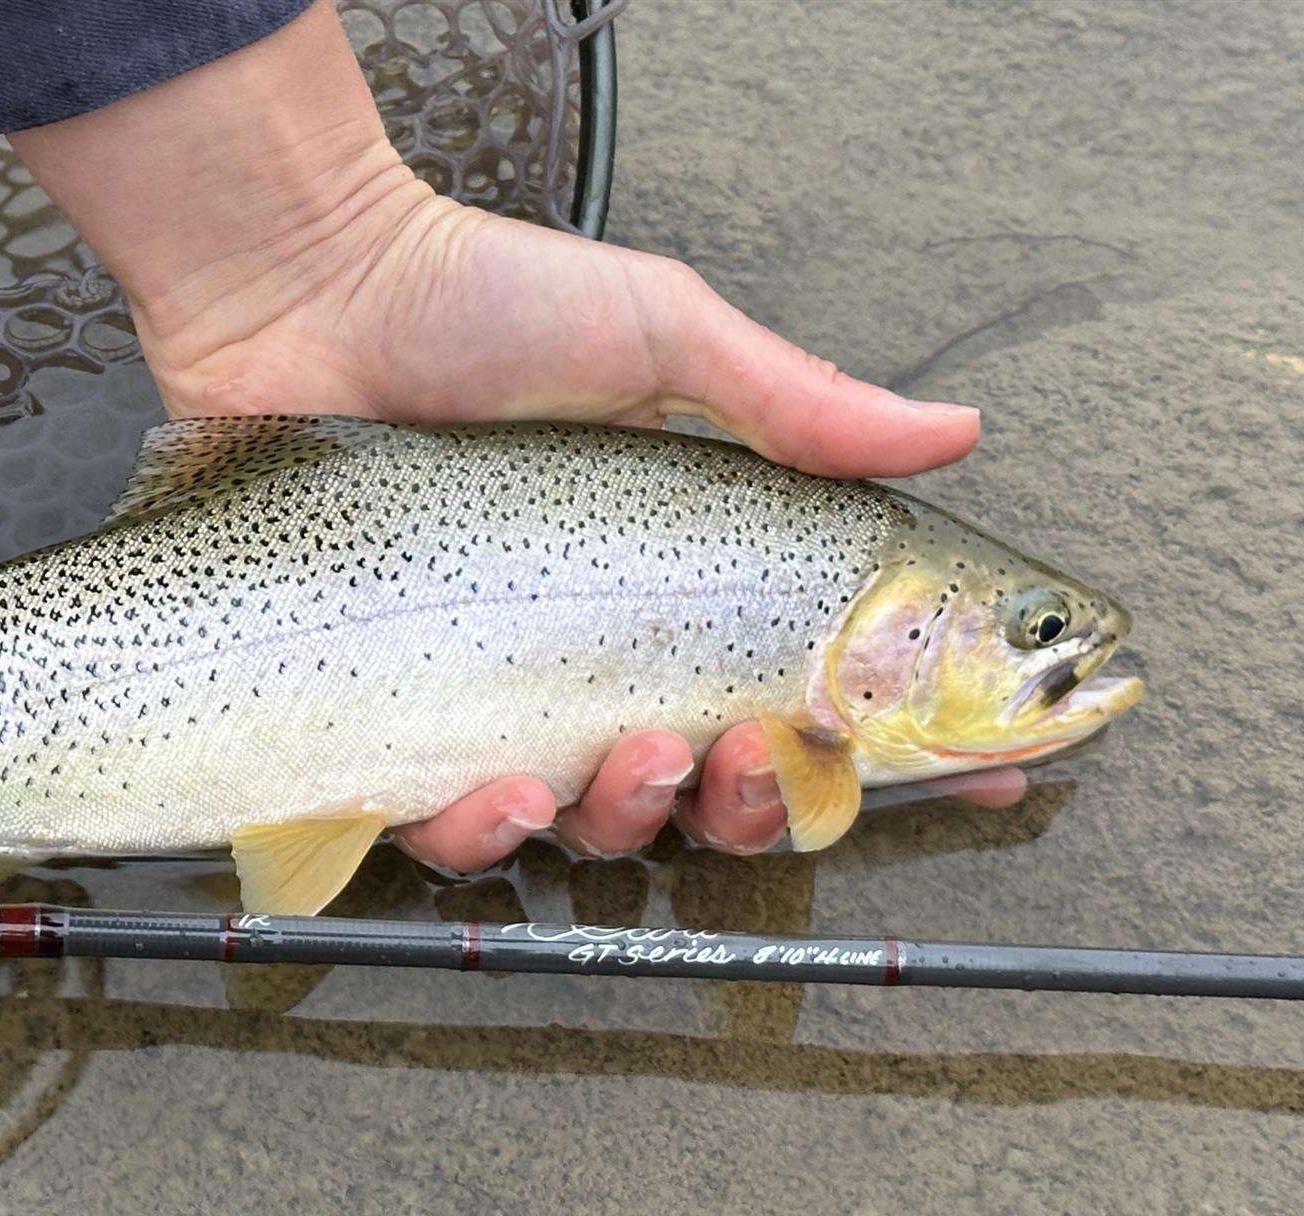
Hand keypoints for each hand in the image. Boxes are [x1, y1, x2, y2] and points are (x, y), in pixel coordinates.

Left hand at [13, 0, 1022, 871]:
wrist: (313, 296)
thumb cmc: (479, 304)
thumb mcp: (662, 338)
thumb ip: (799, 408)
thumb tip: (951, 432)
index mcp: (685, 579)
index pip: (818, 685)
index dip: (900, 745)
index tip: (990, 766)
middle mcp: (601, 652)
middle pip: (714, 790)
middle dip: (758, 800)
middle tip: (757, 753)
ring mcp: (499, 693)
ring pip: (593, 827)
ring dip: (636, 817)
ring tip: (641, 754)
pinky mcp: (395, 720)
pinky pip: (451, 826)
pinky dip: (489, 831)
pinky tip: (506, 786)